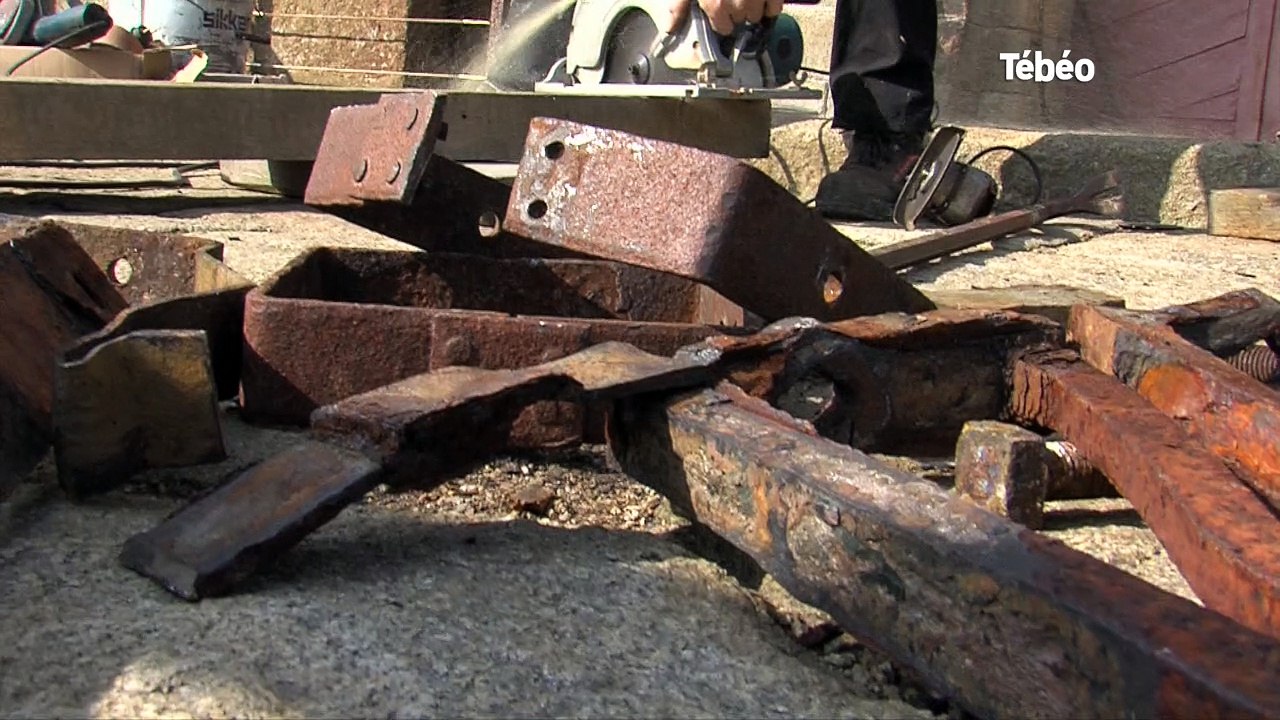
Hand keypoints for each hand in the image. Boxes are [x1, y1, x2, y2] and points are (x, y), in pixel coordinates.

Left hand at [663, 0, 782, 36]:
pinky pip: (775, 8)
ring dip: (753, 8)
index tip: (721, 9)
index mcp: (716, 4)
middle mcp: (738, 4)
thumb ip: (679, 4)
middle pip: (740, 21)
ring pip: (757, 16)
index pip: (724, 28)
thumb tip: (670, 28)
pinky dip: (770, 5)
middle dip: (736, 12)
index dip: (722, 19)